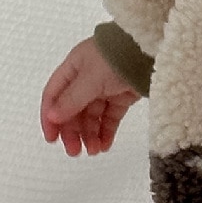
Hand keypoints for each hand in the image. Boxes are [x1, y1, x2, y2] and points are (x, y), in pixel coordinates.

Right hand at [40, 37, 141, 156]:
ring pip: (91, 116)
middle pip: (72, 109)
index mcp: (73, 68)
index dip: (50, 118)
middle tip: (75, 152)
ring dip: (89, 135)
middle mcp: (85, 78)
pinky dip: (106, 132)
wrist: (151, 50)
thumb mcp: (90, 79)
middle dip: (72, 131)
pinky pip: (109, 117)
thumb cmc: (115, 59)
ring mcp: (105, 87)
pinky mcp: (122, 96)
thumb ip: (71, 100)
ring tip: (94, 151)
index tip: (52, 139)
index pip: (54, 96)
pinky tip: (104, 146)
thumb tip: (52, 117)